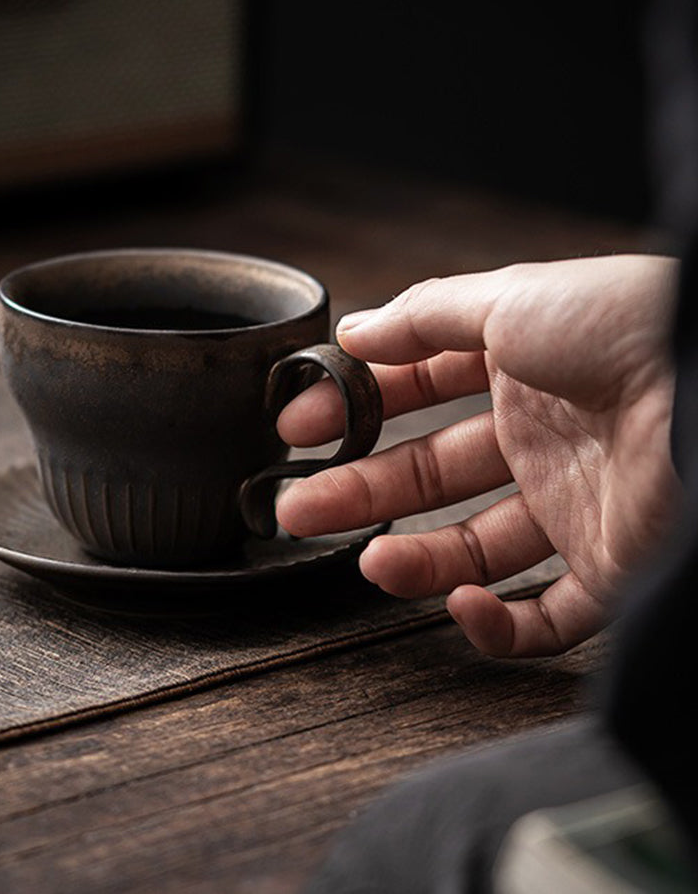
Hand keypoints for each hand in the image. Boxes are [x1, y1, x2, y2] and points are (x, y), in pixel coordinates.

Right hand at [276, 256, 682, 656]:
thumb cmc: (627, 327)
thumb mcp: (510, 299)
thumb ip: (423, 316)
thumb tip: (351, 332)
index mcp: (518, 371)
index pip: (417, 396)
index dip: (356, 411)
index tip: (299, 428)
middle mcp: (542, 439)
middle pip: (431, 476)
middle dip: (358, 491)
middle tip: (295, 508)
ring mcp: (574, 506)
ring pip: (475, 549)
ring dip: (414, 561)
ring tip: (368, 563)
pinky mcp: (611, 569)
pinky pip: (547, 614)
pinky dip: (498, 623)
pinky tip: (462, 603)